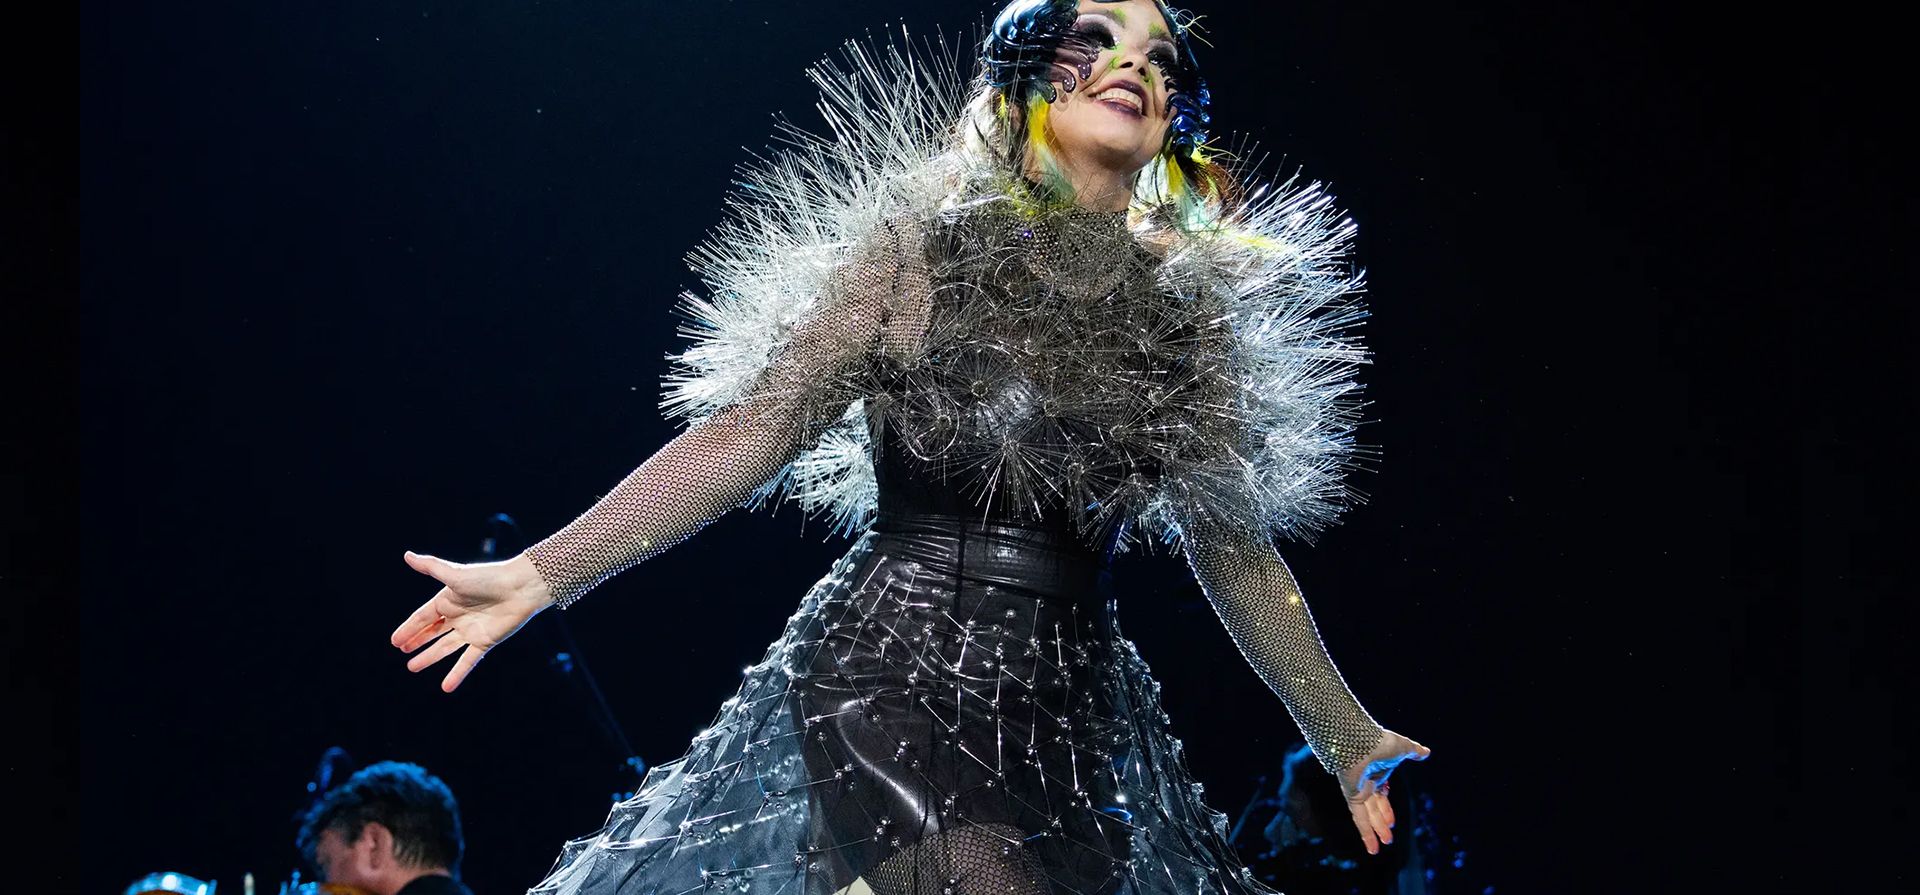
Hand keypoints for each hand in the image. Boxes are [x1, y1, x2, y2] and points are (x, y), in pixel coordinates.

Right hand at [391, 550, 553, 691]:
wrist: (521, 588)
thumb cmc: (488, 578)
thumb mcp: (455, 574)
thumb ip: (431, 568)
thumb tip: (406, 555)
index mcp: (448, 600)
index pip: (422, 617)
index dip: (408, 628)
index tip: (394, 641)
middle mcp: (457, 616)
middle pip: (432, 632)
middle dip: (417, 641)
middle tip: (402, 651)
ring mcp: (470, 630)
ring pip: (445, 648)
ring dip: (429, 658)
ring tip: (412, 667)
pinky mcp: (485, 641)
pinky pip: (468, 661)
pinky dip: (457, 674)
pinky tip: (446, 687)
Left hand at [1338, 729, 1430, 855]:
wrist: (1362, 741)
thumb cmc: (1382, 742)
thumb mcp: (1403, 748)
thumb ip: (1414, 751)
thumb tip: (1426, 752)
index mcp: (1378, 773)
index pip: (1382, 796)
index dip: (1386, 809)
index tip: (1392, 822)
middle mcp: (1366, 783)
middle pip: (1374, 809)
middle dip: (1381, 823)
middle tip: (1388, 839)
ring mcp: (1358, 790)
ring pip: (1367, 817)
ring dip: (1375, 832)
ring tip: (1381, 847)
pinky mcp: (1352, 796)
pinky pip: (1359, 819)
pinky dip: (1365, 833)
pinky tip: (1372, 847)